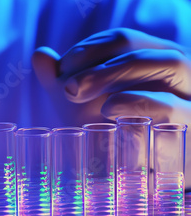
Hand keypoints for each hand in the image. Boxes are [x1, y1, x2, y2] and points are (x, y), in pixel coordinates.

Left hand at [32, 28, 190, 185]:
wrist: (148, 176)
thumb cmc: (114, 132)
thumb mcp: (82, 106)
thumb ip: (60, 80)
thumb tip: (40, 55)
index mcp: (151, 56)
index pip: (121, 39)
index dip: (86, 50)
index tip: (60, 71)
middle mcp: (176, 66)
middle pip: (139, 48)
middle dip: (97, 63)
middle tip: (65, 87)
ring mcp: (190, 93)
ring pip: (168, 64)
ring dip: (117, 73)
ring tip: (77, 92)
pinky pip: (177, 106)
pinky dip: (141, 102)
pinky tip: (110, 108)